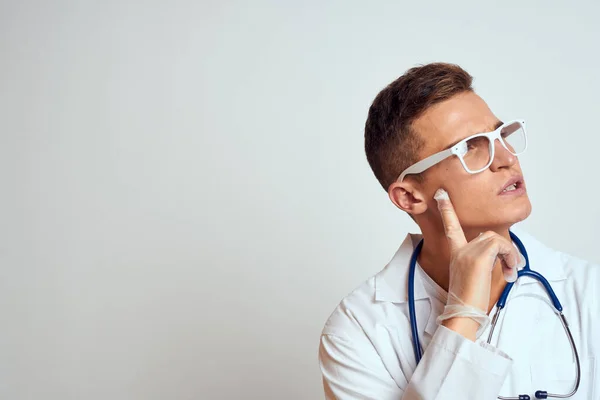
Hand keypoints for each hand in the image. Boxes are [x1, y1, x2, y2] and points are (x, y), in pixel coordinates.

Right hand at [434, 188, 519, 339]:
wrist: (463, 312)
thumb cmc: (468, 300)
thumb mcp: (471, 277)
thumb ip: (479, 262)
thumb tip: (497, 256)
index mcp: (455, 254)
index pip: (450, 227)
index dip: (446, 210)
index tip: (441, 195)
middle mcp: (460, 250)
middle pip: (488, 236)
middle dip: (504, 249)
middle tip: (511, 267)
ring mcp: (468, 252)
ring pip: (496, 239)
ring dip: (509, 255)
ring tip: (510, 271)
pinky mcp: (479, 257)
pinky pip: (501, 245)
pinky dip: (510, 256)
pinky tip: (509, 271)